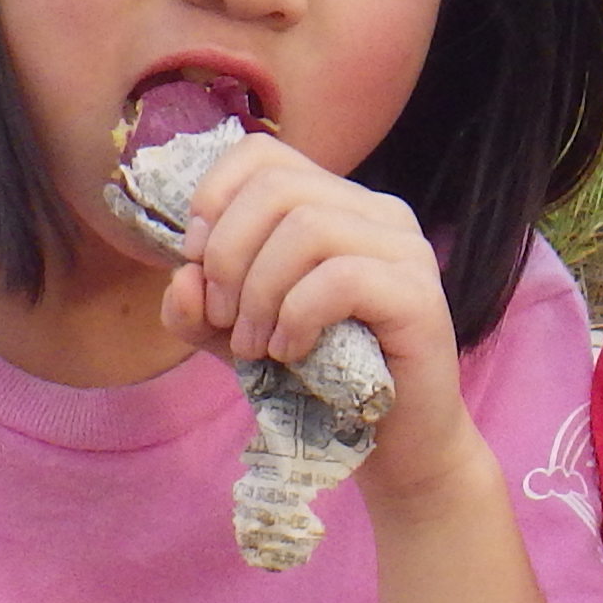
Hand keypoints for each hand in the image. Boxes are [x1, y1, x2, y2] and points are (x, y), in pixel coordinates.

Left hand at [155, 133, 475, 495]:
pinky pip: (340, 278)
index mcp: (337, 204)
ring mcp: (405, 250)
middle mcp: (378, 213)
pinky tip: (291, 352)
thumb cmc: (320, 384)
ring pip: (308, 227)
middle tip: (222, 318)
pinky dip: (297, 316)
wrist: (392, 449)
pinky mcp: (419, 296)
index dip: (214, 198)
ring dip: (260, 292)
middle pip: (278, 187)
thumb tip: (183, 277)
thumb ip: (197, 307)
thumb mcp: (236, 339)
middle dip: (228, 254)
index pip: (263, 153)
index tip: (197, 263)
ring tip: (255, 346)